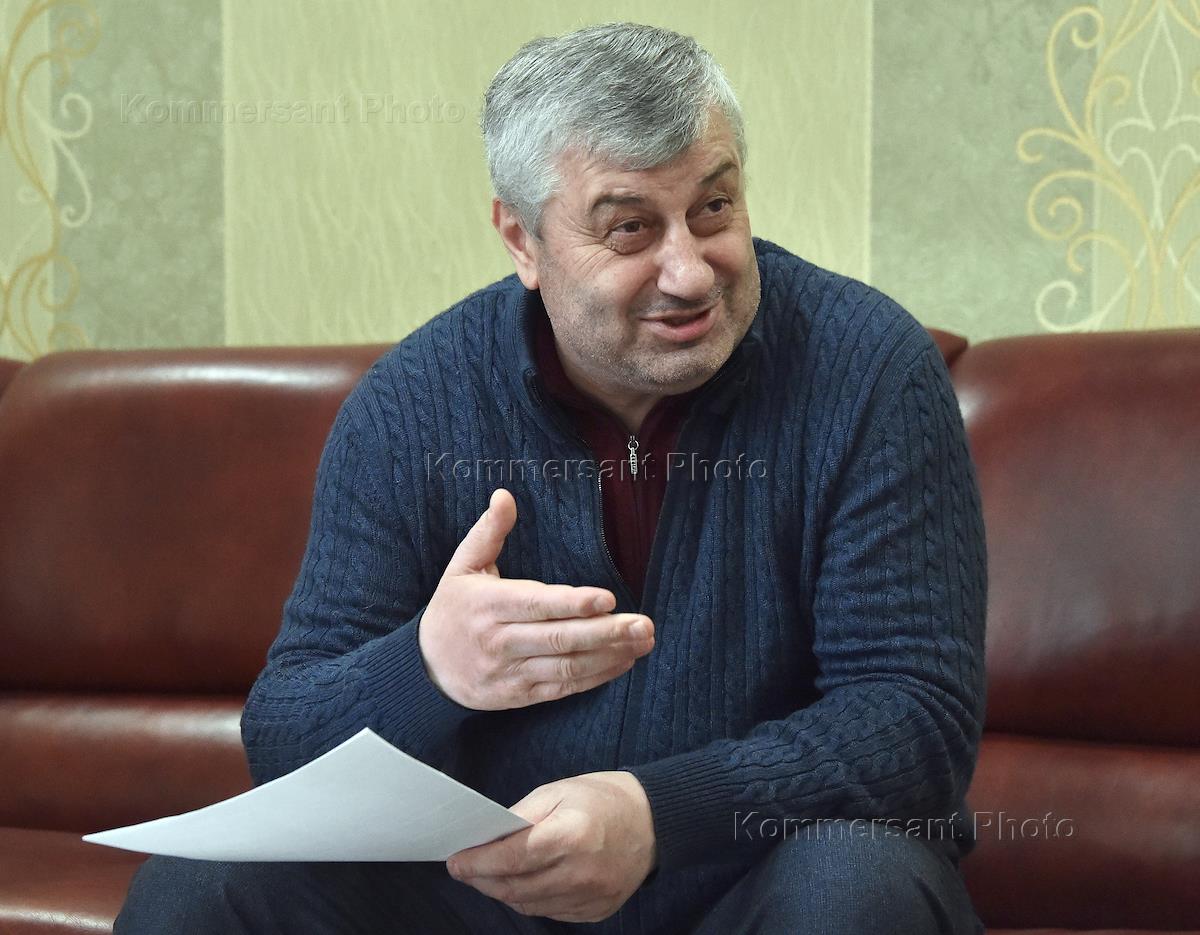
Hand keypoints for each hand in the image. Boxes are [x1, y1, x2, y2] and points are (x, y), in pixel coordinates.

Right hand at [418, 488, 654, 709]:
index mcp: (488, 606)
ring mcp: (511, 672)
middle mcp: (500, 642)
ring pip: (566, 667)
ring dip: (609, 656)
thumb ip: (488, 532)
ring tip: (643, 642)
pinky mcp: (521, 695)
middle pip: (559, 640)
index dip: (572, 604)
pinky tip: (623, 662)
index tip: (607, 598)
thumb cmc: (453, 609)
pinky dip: (597, 677)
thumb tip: (505, 495)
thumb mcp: (462, 566)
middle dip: (605, 633)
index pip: (536, 605)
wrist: (427, 669)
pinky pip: (563, 688)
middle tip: (643, 624)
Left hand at [447, 771, 656, 922]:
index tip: (455, 861)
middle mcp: (580, 872)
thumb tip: (486, 838)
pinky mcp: (597, 911)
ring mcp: (590, 897)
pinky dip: (530, 900)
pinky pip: (550, 912)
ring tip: (489, 876)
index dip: (477, 863)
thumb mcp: (558, 790)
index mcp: (570, 835)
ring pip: (529, 905)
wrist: (654, 822)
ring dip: (503, 892)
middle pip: (515, 887)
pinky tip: (523, 883)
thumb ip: (521, 816)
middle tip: (465, 870)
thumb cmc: (602, 798)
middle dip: (482, 880)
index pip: (510, 858)